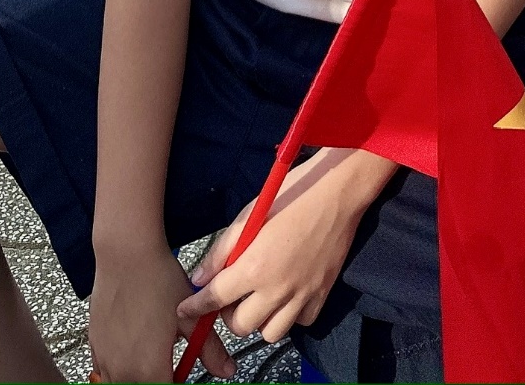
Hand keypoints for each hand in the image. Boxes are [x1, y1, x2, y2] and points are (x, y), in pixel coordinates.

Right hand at [89, 242, 228, 383]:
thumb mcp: (191, 316)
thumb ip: (209, 349)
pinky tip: (134, 351)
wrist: (125, 255)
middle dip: (160, 382)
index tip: (184, 376)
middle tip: (173, 369)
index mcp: (149, 369)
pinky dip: (120, 371)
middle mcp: (122, 372)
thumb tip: (227, 370)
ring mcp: (104, 360)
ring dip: (139, 379)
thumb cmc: (158, 280)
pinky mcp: (94, 347)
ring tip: (154, 360)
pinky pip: (105, 373)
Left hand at [178, 149, 393, 347]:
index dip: (194, 307)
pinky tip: (288, 296)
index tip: (184, 310)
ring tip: (260, 299)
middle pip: (240, 325)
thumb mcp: (250, 214)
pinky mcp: (322, 295)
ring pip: (270, 333)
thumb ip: (222, 249)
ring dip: (259, 320)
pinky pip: (300, 323)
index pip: (214, 298)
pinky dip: (290, 315)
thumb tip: (200, 277)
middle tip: (231, 295)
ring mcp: (302, 295)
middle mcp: (277, 288)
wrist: (339, 190)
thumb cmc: (292, 194)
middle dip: (228, 314)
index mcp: (254, 265)